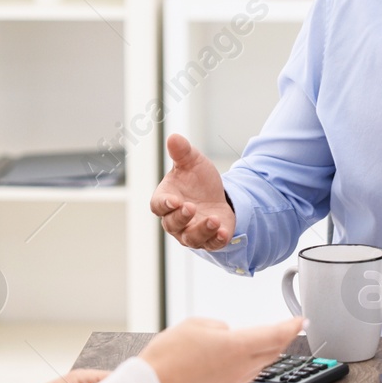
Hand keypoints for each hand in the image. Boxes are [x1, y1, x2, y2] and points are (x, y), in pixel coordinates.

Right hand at [138, 316, 303, 382]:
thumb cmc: (167, 357)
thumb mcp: (194, 325)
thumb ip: (218, 326)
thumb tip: (226, 333)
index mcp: (237, 346)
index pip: (275, 335)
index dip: (291, 326)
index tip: (301, 320)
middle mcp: (240, 368)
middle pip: (272, 352)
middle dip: (281, 338)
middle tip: (287, 328)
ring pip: (258, 366)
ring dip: (264, 353)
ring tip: (262, 341)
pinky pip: (242, 377)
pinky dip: (247, 366)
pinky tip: (236, 360)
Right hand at [150, 134, 235, 251]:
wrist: (217, 196)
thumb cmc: (196, 180)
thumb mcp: (192, 162)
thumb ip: (182, 152)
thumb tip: (173, 137)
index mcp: (166, 200)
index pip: (158, 206)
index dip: (164, 204)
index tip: (173, 200)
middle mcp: (175, 220)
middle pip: (172, 224)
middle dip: (181, 217)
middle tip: (191, 207)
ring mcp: (192, 232)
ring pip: (191, 238)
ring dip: (201, 230)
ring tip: (213, 220)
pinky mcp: (209, 240)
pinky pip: (211, 245)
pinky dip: (216, 240)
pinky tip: (223, 232)